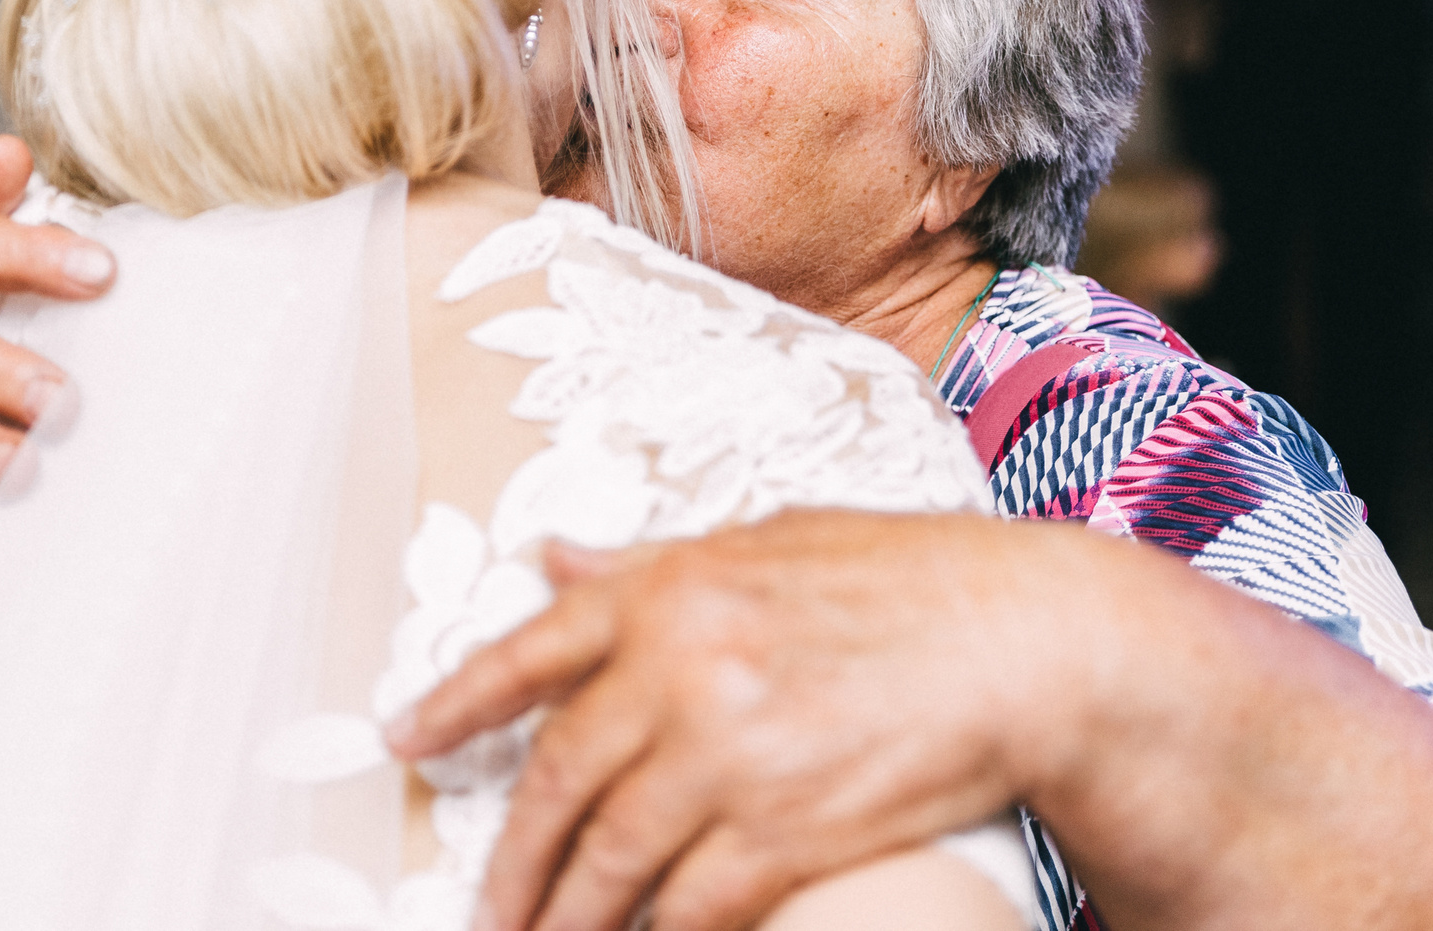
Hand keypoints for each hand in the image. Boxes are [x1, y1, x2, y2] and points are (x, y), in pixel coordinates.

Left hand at [388, 512, 1079, 930]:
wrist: (1027, 644)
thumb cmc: (911, 579)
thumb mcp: (771, 540)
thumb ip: (653, 562)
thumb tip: (553, 559)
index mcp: (672, 585)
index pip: (532, 648)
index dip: (456, 701)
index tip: (405, 739)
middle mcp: (682, 665)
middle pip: (557, 780)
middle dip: (510, 858)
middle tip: (484, 908)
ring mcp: (729, 751)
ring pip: (609, 859)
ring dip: (565, 917)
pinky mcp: (783, 829)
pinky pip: (689, 909)